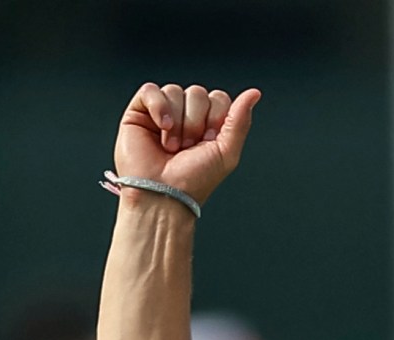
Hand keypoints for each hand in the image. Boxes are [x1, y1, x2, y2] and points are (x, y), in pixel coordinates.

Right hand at [114, 83, 260, 204]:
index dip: (216, 117)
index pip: (218, 98)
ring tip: (172, 146)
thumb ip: (240, 120)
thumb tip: (254, 93)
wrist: (163, 194)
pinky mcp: (139, 112)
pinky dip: (158, 106)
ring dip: (177, 122)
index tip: (209, 141)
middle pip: (198, 93)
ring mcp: (163, 113)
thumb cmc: (194, 180)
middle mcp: (186, 116)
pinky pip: (150, 90)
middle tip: (188, 147)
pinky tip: (161, 126)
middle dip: (195, 122)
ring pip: (175, 91)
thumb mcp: (227, 152)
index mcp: (208, 125)